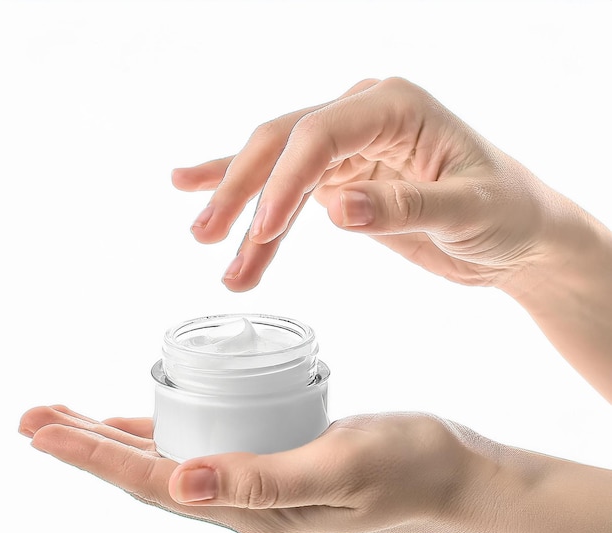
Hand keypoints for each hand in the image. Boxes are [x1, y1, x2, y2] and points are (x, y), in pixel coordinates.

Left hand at [19, 405, 611, 532]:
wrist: (455, 474)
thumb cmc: (407, 467)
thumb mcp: (336, 465)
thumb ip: (263, 479)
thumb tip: (181, 484)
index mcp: (251, 511)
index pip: (154, 484)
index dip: (93, 456)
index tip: (39, 427)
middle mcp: (246, 505)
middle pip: (150, 474)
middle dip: (88, 446)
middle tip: (35, 415)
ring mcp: (262, 486)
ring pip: (173, 462)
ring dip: (120, 442)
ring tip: (75, 419)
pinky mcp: (278, 462)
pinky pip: (207, 449)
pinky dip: (170, 434)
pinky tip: (155, 422)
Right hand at [173, 77, 564, 293]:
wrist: (516, 235)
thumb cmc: (506, 213)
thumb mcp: (466, 210)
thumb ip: (403, 206)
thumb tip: (338, 210)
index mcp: (395, 106)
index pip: (320, 135)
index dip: (285, 183)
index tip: (263, 232)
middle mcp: (364, 116)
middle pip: (283, 144)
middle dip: (243, 190)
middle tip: (208, 234)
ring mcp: (349, 147)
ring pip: (278, 171)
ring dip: (243, 211)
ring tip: (209, 244)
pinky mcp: (343, 179)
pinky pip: (287, 188)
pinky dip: (249, 196)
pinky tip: (198, 187)